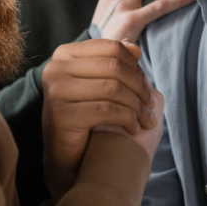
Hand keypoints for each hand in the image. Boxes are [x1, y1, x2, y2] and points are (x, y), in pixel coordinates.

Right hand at [41, 39, 156, 202]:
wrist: (67, 157)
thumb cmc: (87, 116)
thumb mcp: (100, 82)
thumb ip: (114, 62)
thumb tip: (134, 48)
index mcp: (64, 54)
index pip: (111, 48)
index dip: (134, 65)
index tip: (146, 84)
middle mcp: (55, 68)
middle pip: (113, 66)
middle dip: (139, 86)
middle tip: (150, 104)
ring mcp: (55, 91)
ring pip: (112, 88)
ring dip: (137, 105)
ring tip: (147, 119)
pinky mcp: (61, 115)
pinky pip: (106, 110)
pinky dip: (127, 118)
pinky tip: (134, 128)